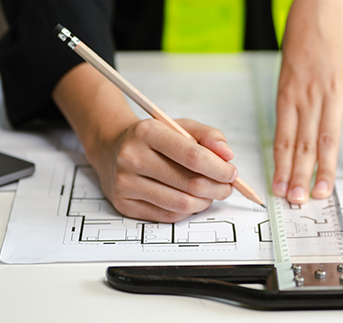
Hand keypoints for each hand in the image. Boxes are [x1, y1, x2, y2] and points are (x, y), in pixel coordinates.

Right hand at [89, 117, 237, 222]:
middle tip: (227, 187)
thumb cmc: (150, 137)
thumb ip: (207, 136)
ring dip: (205, 202)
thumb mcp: (178, 126)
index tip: (232, 173)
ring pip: (180, 203)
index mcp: (148, 132)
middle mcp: (132, 158)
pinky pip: (166, 216)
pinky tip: (191, 200)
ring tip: (210, 194)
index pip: (192, 155)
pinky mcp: (124, 204)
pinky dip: (186, 210)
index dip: (219, 168)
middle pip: (189, 183)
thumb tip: (227, 155)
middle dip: (217, 188)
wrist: (111, 147)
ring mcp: (126, 183)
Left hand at [272, 0, 342, 203]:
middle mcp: (309, 95)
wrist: (324, 8)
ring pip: (328, 138)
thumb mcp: (288, 74)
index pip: (282, 139)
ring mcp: (334, 91)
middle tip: (296, 201)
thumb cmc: (303, 42)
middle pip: (303, 144)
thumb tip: (293, 141)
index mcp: (288, 94)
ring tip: (321, 194)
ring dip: (325, 170)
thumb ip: (292, 106)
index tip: (279, 190)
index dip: (281, 167)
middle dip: (299, 176)